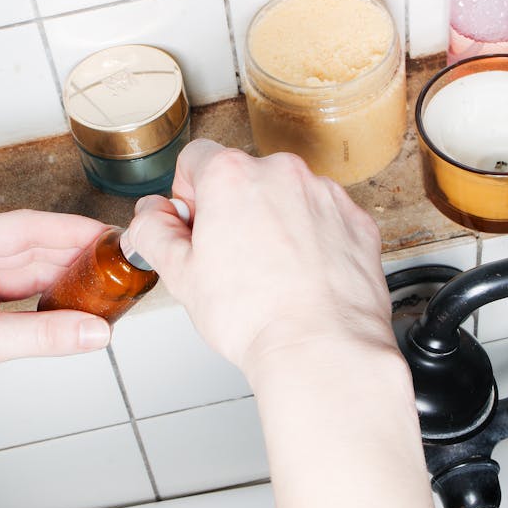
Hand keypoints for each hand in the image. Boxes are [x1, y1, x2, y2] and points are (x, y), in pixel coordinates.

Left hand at [0, 210, 110, 411]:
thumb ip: (39, 337)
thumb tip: (92, 331)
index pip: (24, 227)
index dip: (72, 230)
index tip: (110, 236)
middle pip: (30, 251)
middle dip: (75, 261)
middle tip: (119, 269)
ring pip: (26, 279)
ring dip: (65, 288)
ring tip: (105, 293)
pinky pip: (18, 305)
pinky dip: (47, 312)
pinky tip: (73, 315)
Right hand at [125, 140, 396, 380]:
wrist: (320, 347)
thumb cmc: (254, 316)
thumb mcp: (180, 275)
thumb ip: (154, 233)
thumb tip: (150, 217)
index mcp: (232, 176)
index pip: (196, 160)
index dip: (189, 196)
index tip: (196, 226)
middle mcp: (283, 173)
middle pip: (246, 178)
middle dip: (235, 211)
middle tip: (231, 262)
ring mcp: (325, 195)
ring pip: (288, 198)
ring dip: (277, 224)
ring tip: (272, 276)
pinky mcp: (357, 222)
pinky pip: (325, 220)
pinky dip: (314, 240)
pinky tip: (303, 277)